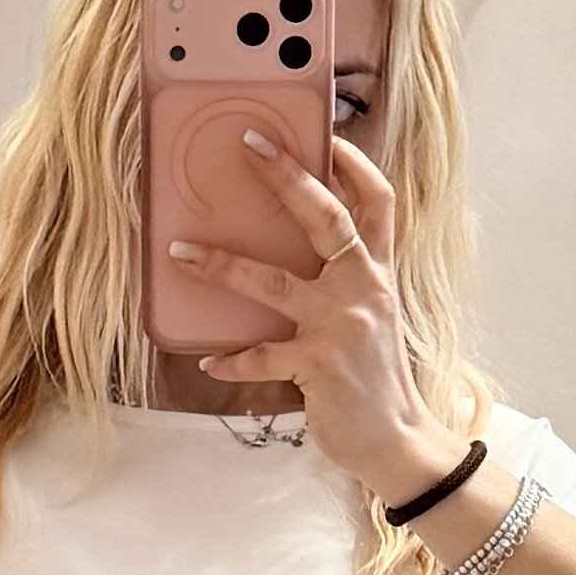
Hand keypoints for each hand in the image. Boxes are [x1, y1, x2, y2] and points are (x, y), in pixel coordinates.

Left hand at [164, 126, 461, 505]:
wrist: (395, 441)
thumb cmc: (374, 379)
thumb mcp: (372, 317)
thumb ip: (346, 281)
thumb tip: (297, 253)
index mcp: (378, 273)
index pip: (378, 202)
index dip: (355, 164)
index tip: (328, 133)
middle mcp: (363, 290)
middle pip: (326, 218)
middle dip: (287, 176)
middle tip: (249, 144)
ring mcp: (340, 326)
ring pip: (274, 282)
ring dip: (222, 265)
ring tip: (181, 251)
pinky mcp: (317, 366)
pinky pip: (260, 355)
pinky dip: (231, 358)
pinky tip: (208, 360)